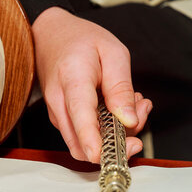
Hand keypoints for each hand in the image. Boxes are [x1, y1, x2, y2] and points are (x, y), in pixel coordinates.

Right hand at [31, 7, 151, 162]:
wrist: (50, 36)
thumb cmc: (80, 41)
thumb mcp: (113, 52)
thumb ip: (121, 87)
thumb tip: (129, 121)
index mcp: (72, 79)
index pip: (80, 116)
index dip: (92, 141)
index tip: (106, 155)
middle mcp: (59, 103)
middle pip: (83, 144)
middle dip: (118, 143)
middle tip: (141, 115)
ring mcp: (58, 115)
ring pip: (87, 144)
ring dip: (117, 133)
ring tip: (134, 103)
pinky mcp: (63, 120)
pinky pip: (86, 135)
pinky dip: (107, 129)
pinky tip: (120, 106)